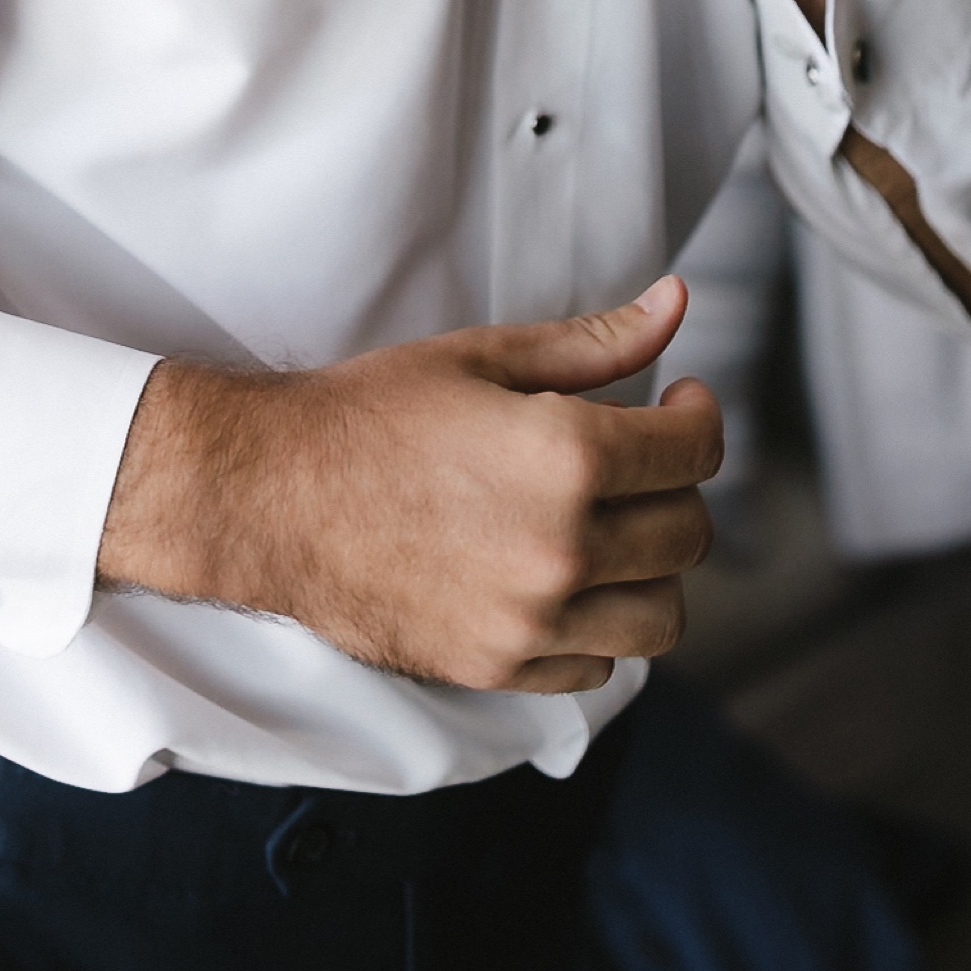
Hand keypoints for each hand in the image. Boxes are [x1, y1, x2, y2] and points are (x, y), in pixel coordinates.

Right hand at [96, 279, 719, 692]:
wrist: (271, 494)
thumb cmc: (371, 413)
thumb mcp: (484, 357)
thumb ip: (595, 341)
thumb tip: (676, 303)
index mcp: (570, 456)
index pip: (695, 449)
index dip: (699, 415)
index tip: (679, 403)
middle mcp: (565, 547)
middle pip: (689, 532)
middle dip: (676, 488)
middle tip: (637, 461)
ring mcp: (534, 619)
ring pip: (662, 615)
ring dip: (653, 568)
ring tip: (614, 530)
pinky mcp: (500, 667)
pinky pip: (600, 664)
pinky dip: (599, 625)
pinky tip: (563, 579)